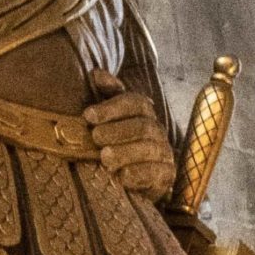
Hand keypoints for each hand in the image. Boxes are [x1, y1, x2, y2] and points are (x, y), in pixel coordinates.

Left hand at [84, 73, 175, 202]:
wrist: (133, 182)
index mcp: (143, 113)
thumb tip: (96, 73)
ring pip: (148, 148)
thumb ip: (106, 96)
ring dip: (125, 152)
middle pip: (142, 126)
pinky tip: (121, 176)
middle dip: (116, 131)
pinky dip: (138, 174)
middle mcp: (156, 130)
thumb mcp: (108, 119)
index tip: (88, 115)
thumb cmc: (116, 144)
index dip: (111, 107)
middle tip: (96, 137)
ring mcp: (163, 153)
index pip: (134, 102)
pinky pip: (156, 172)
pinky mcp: (165, 175)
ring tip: (105, 157)